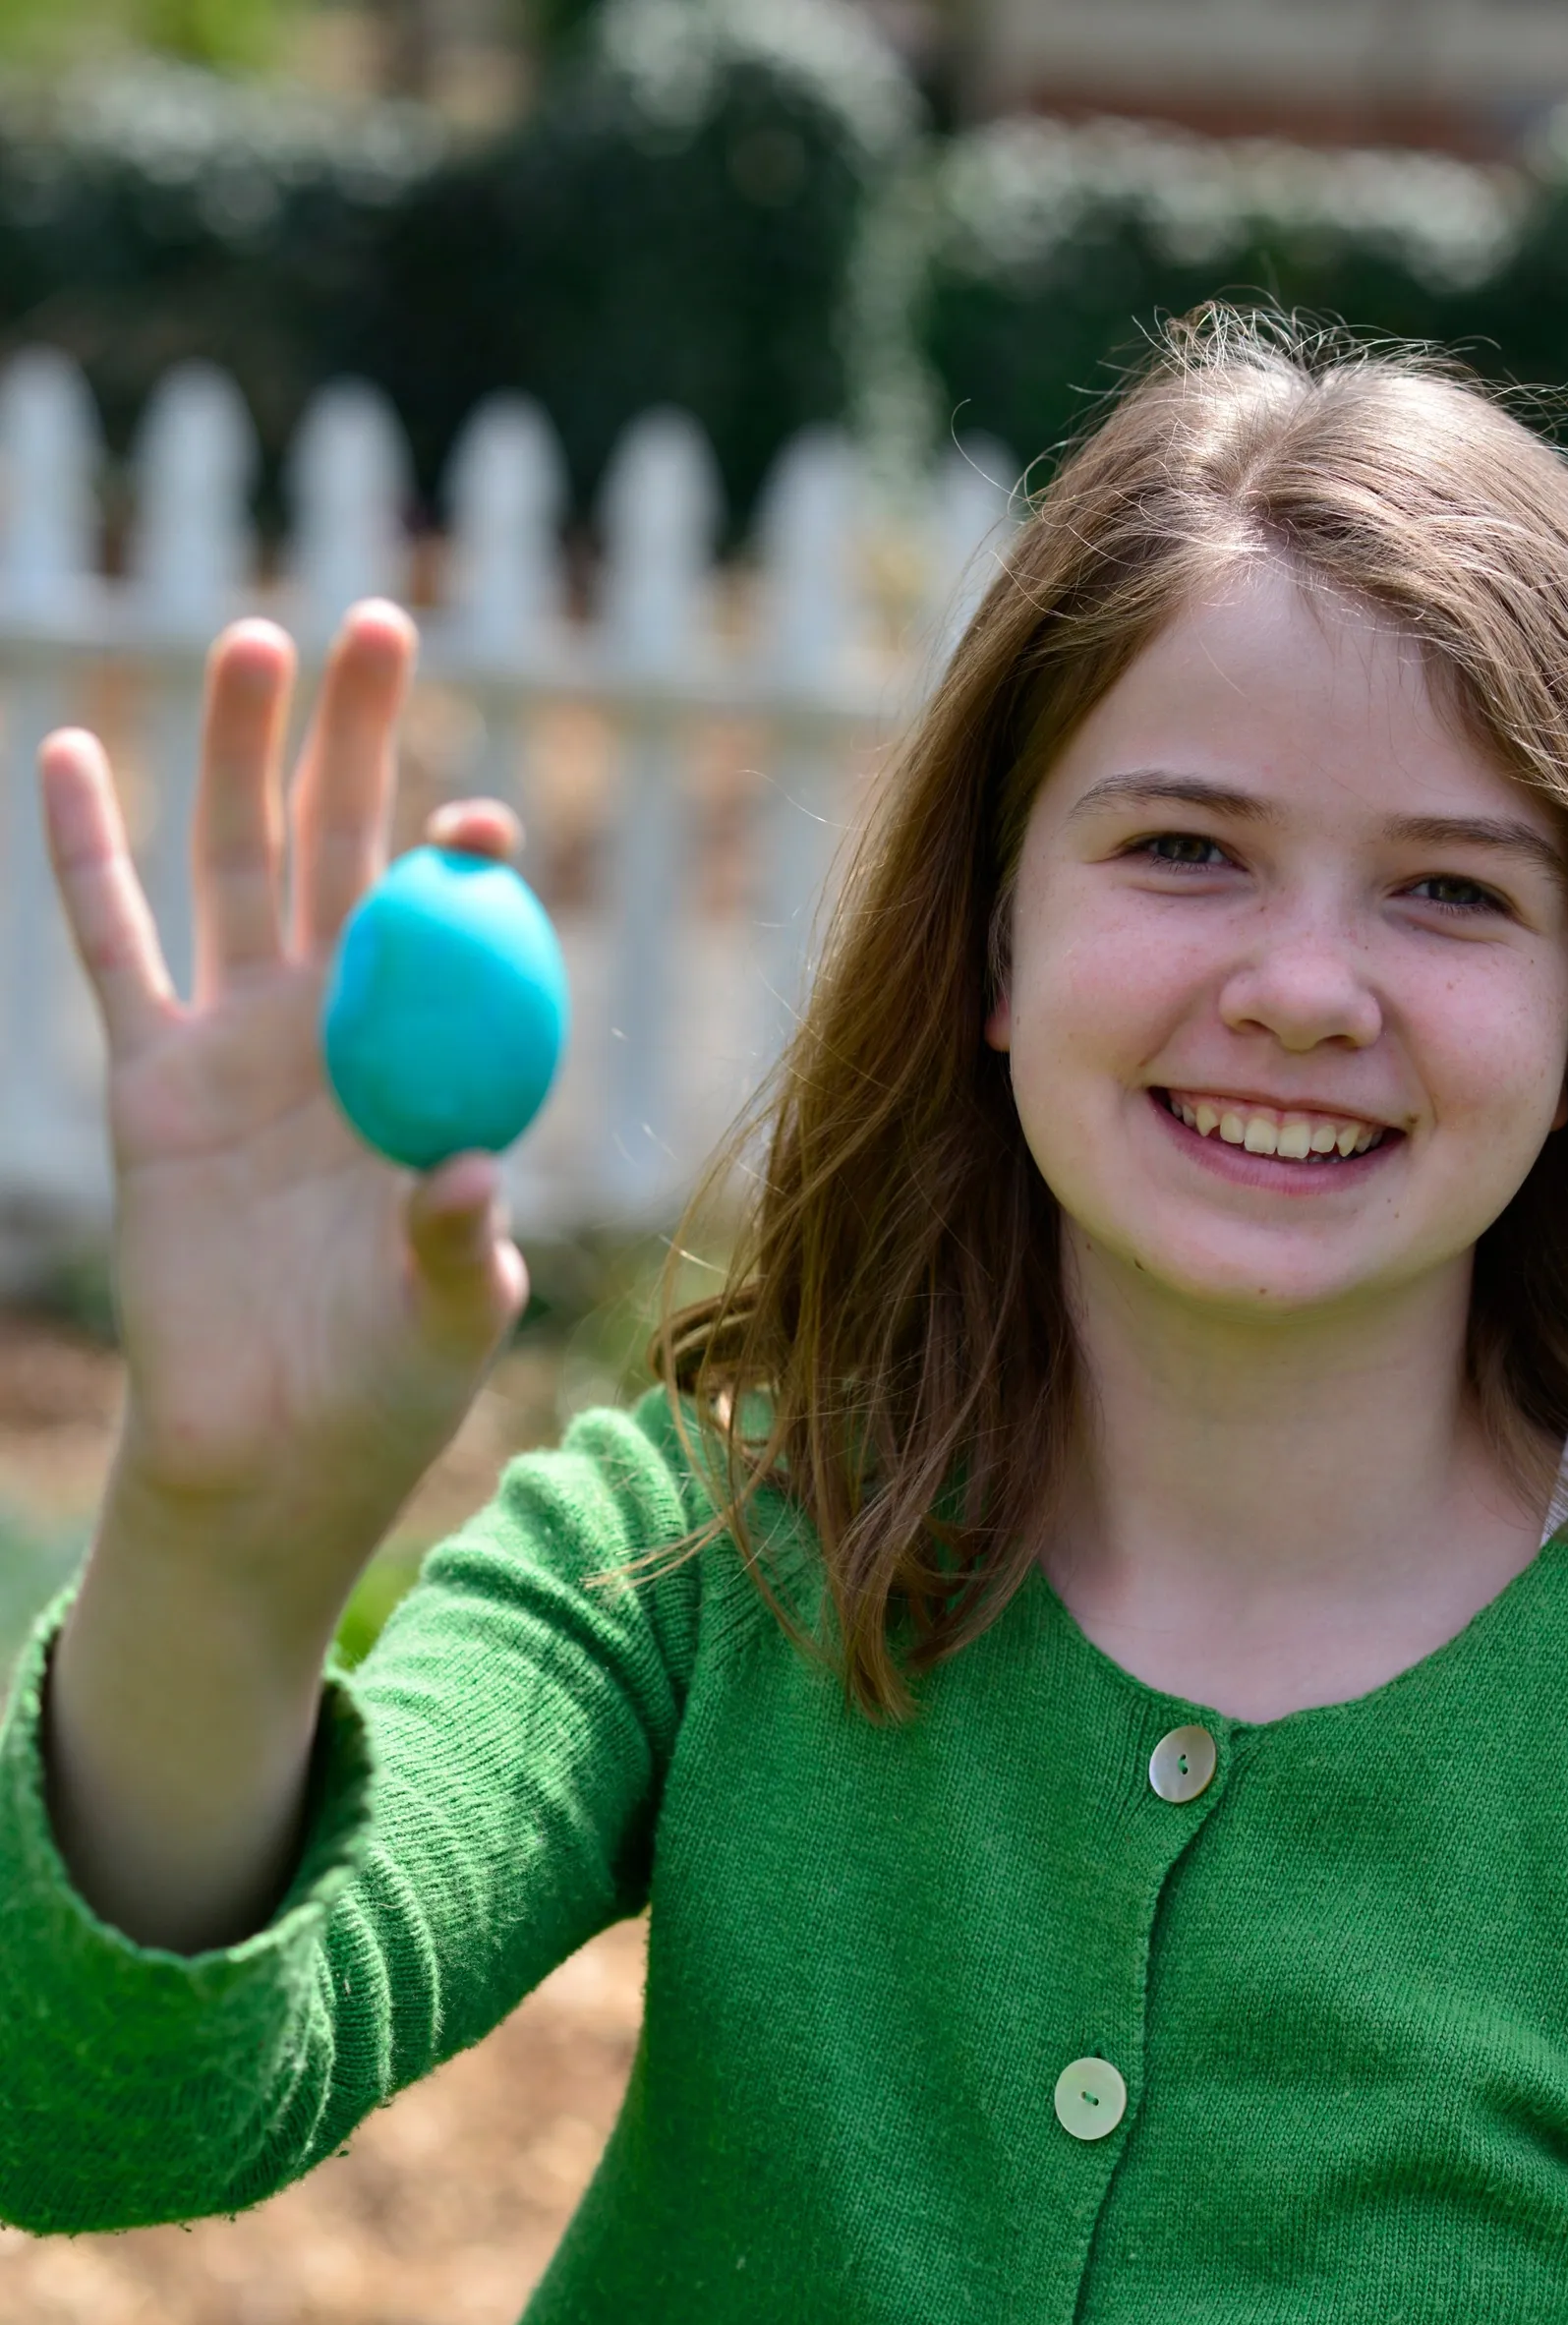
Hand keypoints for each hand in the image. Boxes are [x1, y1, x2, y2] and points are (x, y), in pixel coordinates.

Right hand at [40, 602, 528, 1629]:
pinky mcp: (150, 1077)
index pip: (455, 937)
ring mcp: (239, 1043)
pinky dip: (88, 850)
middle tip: (381, 619)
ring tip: (257, 640)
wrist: (264, 1457)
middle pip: (346, 851)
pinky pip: (112, 946)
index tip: (483, 821)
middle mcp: (340, 1031)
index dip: (464, 866)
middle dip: (360, 739)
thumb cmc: (384, 1395)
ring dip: (244, 755)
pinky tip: (79, 747)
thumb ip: (462, 1250)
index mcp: (428, 1067)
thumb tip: (462, 1175)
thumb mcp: (447, 1325)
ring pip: (235, 865)